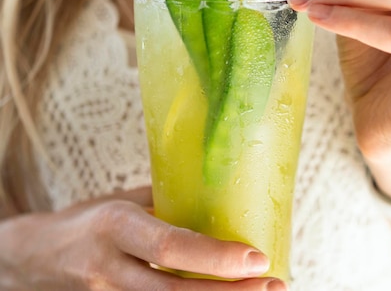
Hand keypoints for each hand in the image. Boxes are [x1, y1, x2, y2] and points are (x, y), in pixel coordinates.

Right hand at [0, 187, 284, 289]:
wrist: (31, 258)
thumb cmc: (86, 221)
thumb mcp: (122, 201)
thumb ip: (167, 202)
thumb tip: (220, 195)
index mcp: (116, 226)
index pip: (169, 247)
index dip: (215, 258)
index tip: (256, 258)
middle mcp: (110, 267)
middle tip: (273, 284)